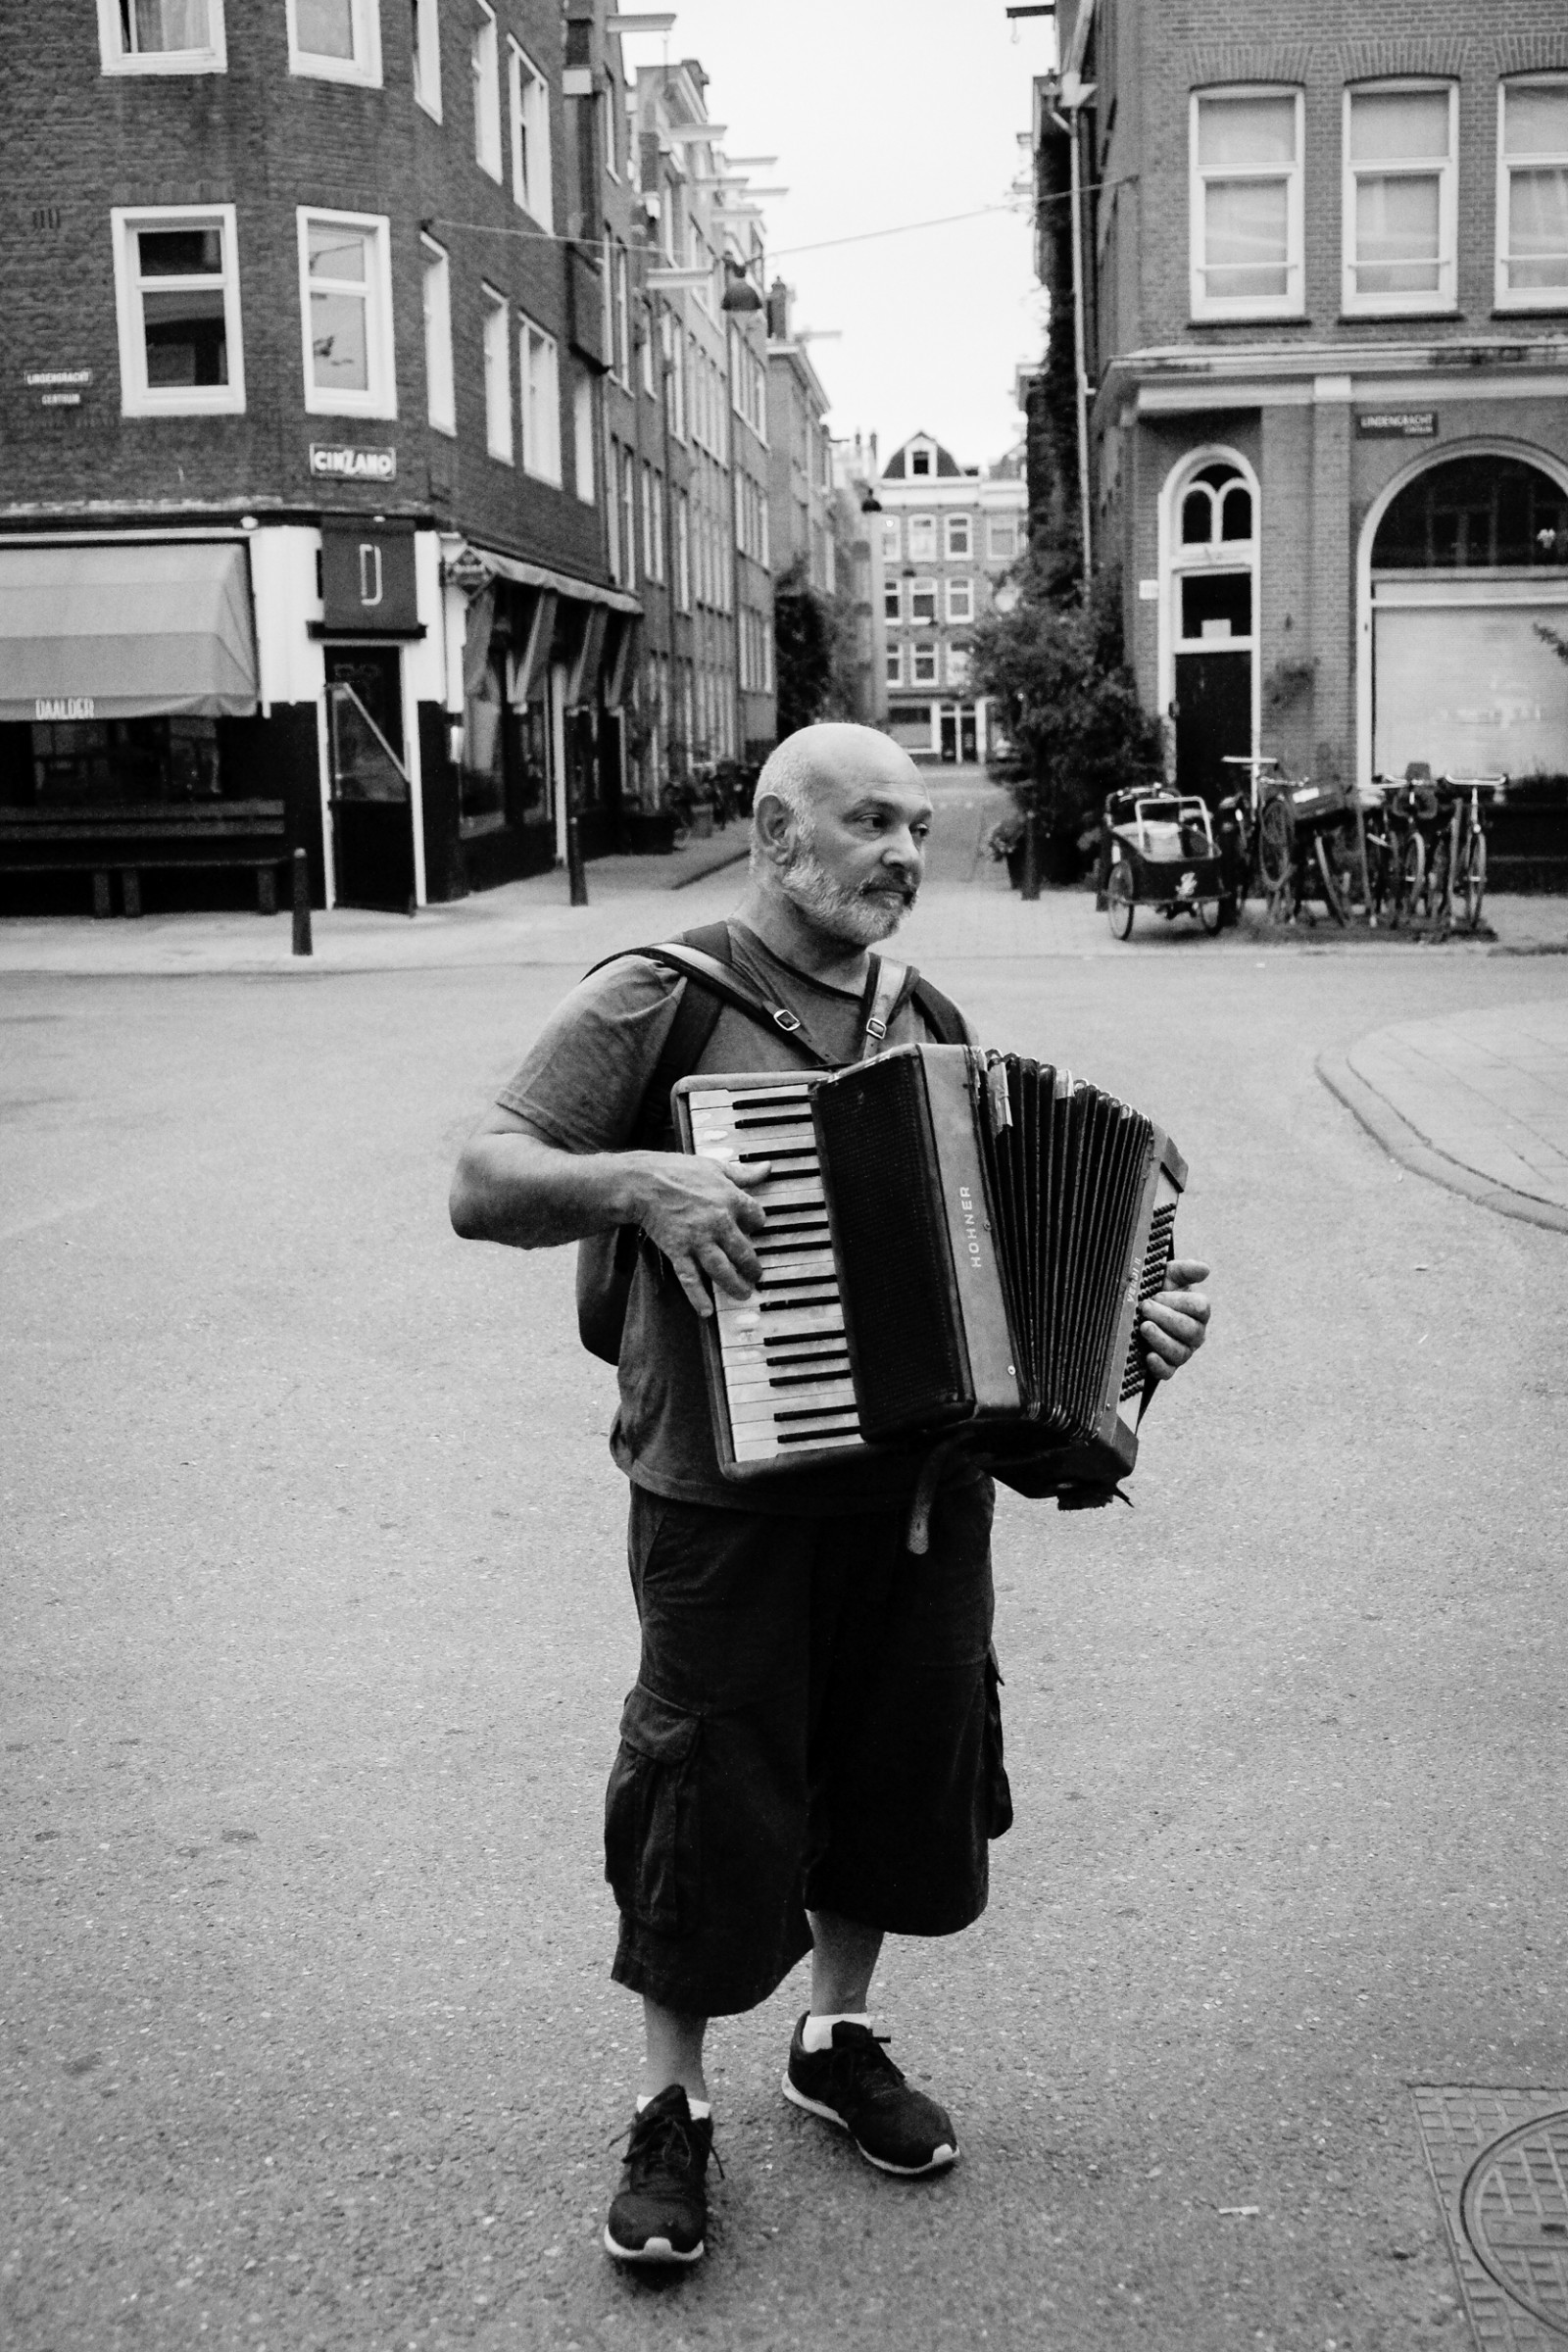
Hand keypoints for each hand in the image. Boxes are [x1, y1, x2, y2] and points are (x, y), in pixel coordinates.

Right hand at [632, 1152, 770, 1317]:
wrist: (642, 1182)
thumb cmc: (676, 1171)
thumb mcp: (714, 1166)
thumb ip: (743, 1173)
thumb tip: (767, 1169)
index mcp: (731, 1199)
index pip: (758, 1218)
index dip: (757, 1225)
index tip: (753, 1230)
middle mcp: (719, 1222)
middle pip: (745, 1252)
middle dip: (752, 1267)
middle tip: (756, 1276)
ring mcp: (699, 1239)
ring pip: (723, 1269)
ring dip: (735, 1286)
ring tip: (743, 1294)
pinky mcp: (678, 1250)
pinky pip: (691, 1278)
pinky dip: (698, 1296)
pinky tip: (706, 1310)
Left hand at [1140, 1256, 1209, 1382]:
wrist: (1136, 1310)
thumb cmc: (1157, 1291)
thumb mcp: (1168, 1277)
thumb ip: (1185, 1270)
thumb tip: (1205, 1269)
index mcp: (1198, 1311)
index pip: (1200, 1307)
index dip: (1179, 1301)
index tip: (1157, 1295)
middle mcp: (1195, 1333)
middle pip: (1190, 1330)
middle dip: (1166, 1317)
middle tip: (1145, 1307)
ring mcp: (1183, 1352)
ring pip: (1179, 1352)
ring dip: (1161, 1339)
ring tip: (1144, 1326)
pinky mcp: (1167, 1367)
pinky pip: (1168, 1372)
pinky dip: (1159, 1366)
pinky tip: (1148, 1356)